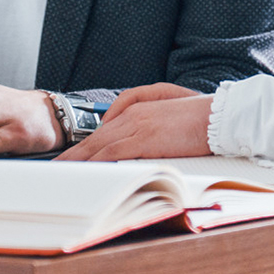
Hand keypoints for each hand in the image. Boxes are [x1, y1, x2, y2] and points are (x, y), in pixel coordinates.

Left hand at [57, 84, 211, 160]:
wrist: (220, 116)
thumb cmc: (200, 113)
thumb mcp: (168, 98)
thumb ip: (140, 103)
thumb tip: (118, 121)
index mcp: (136, 109)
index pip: (102, 131)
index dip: (84, 146)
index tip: (69, 158)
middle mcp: (131, 116)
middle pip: (93, 138)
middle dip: (72, 155)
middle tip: (53, 169)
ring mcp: (136, 126)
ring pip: (98, 146)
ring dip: (78, 162)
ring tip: (61, 175)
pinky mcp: (144, 139)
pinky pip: (112, 153)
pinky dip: (96, 163)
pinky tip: (85, 172)